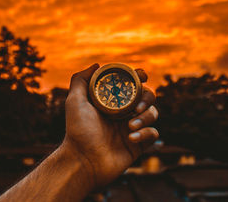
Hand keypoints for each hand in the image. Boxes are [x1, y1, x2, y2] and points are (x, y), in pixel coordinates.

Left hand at [63, 63, 158, 188]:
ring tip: (130, 126)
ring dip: (146, 117)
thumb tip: (97, 65)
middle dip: (147, 97)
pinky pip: (153, 133)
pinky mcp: (139, 144)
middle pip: (147, 96)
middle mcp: (124, 113)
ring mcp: (132, 128)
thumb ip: (81, 80)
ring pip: (153, 113)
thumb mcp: (75, 101)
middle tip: (136, 107)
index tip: (142, 75)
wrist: (83, 161)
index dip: (140, 77)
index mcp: (113, 102)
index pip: (131, 85)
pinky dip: (146, 133)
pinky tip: (131, 139)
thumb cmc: (77, 131)